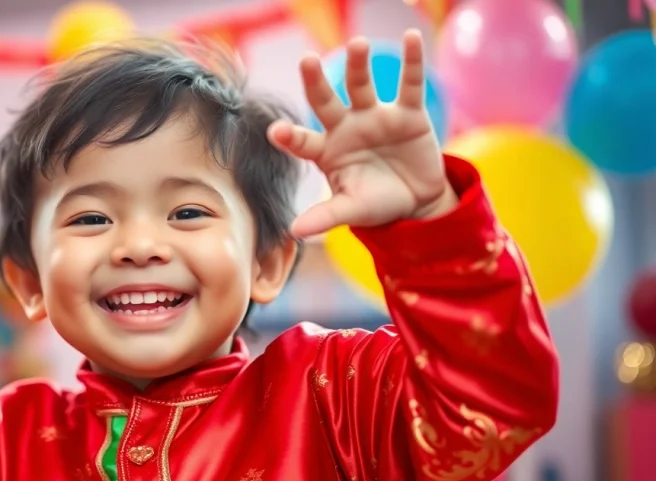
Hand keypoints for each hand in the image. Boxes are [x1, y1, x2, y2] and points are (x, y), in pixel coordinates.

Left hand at [268, 29, 457, 238]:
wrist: (416, 201)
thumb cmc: (375, 203)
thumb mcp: (351, 211)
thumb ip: (325, 217)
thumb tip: (293, 232)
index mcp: (326, 152)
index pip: (303, 141)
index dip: (290, 136)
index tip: (275, 131)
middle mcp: (345, 128)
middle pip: (325, 101)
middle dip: (315, 82)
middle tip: (306, 61)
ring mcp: (375, 117)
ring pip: (362, 86)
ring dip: (359, 65)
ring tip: (358, 43)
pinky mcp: (407, 113)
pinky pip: (409, 84)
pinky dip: (411, 61)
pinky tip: (411, 37)